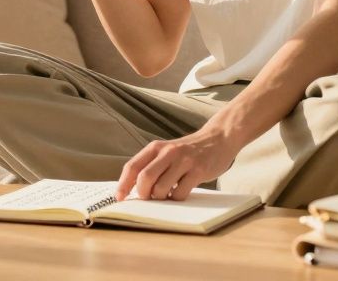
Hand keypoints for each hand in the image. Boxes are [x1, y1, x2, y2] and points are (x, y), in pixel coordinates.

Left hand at [115, 129, 241, 201]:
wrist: (218, 138)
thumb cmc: (188, 151)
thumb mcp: (166, 152)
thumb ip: (151, 165)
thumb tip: (132, 189)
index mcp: (155, 147)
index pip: (132, 166)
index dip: (123, 184)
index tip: (119, 198)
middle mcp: (168, 152)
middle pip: (145, 178)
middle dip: (143, 194)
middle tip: (148, 199)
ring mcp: (184, 161)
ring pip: (162, 188)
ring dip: (161, 198)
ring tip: (167, 195)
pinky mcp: (198, 171)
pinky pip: (180, 193)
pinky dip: (176, 199)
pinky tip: (180, 193)